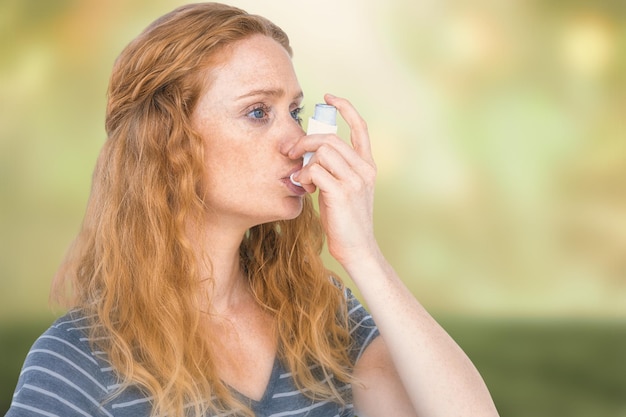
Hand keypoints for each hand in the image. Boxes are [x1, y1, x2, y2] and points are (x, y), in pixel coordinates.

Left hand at [285, 94, 377, 266]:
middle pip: (330, 138)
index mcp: (367, 166)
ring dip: (303, 162)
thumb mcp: (343, 189)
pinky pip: (315, 169)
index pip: (361, 127)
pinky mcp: (342, 192)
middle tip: (290, 151)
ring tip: (300, 178)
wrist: (356, 248)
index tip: (329, 97)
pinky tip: (303, 188)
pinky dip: (303, 176)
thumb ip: (332, 169)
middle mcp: (364, 169)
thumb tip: (308, 153)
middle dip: (305, 140)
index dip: (345, 108)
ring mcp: (355, 180)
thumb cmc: (344, 220)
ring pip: (322, 151)